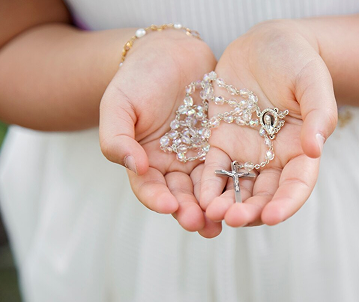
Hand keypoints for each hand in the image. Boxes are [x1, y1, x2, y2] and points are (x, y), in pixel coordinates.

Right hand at [99, 30, 220, 237]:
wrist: (171, 53)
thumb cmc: (138, 78)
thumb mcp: (118, 104)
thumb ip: (117, 137)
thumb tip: (136, 166)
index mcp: (145, 160)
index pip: (148, 187)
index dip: (156, 198)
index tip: (168, 205)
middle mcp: (172, 165)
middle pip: (180, 194)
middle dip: (188, 210)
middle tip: (199, 222)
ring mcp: (198, 156)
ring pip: (205, 188)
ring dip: (212, 206)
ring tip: (222, 219)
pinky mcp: (221, 145)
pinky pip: (227, 166)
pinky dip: (232, 182)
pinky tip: (241, 194)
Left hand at [197, 20, 337, 227]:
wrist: (265, 43)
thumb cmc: (296, 60)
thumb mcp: (312, 80)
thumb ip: (318, 113)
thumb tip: (315, 149)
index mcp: (300, 149)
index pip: (297, 184)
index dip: (287, 203)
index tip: (273, 216)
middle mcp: (274, 158)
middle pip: (264, 194)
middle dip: (250, 211)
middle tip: (233, 218)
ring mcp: (246, 152)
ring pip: (237, 188)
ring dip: (226, 204)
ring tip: (212, 214)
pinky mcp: (221, 142)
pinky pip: (213, 169)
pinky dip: (207, 185)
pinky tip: (199, 198)